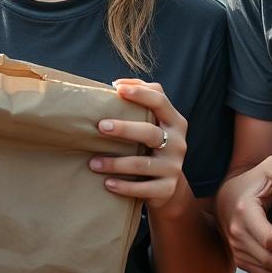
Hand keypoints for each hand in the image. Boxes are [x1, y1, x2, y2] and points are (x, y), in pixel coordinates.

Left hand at [89, 79, 186, 210]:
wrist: (169, 187)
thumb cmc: (152, 144)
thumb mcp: (154, 122)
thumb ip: (141, 100)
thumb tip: (116, 84)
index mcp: (174, 121)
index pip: (160, 100)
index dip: (139, 92)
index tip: (117, 89)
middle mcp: (178, 142)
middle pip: (150, 132)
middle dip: (124, 128)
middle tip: (100, 127)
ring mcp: (174, 166)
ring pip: (143, 164)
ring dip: (116, 163)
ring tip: (93, 163)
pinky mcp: (167, 188)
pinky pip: (144, 188)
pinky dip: (124, 187)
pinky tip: (107, 184)